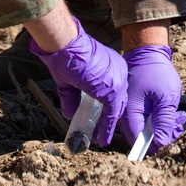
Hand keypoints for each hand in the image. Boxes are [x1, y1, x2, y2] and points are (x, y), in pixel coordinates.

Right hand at [28, 18, 126, 146]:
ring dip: (106, 127)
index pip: (114, 91)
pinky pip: (111, 115)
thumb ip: (72, 98)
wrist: (66, 46)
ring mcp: (118, 81)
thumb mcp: (70, 81)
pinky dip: (106, 128)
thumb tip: (69, 114)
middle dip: (108, 119)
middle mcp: (119, 72)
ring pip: (115, 110)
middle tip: (98, 132)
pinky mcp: (113, 90)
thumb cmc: (65, 56)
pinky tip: (101, 139)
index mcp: (112, 66)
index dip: (107, 108)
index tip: (99, 120)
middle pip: (117, 101)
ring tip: (98, 140)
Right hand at [123, 44, 185, 153]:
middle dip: (163, 135)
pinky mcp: (135, 107)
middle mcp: (125, 115)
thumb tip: (162, 142)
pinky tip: (174, 113)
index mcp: (130, 113)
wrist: (147, 51)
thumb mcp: (166, 97)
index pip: (138, 142)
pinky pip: (146, 120)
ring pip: (146, 130)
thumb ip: (164, 121)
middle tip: (178, 125)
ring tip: (180, 117)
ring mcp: (129, 111)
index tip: (170, 137)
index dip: (154, 145)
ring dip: (165, 126)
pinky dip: (160, 119)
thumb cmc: (157, 71)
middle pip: (142, 138)